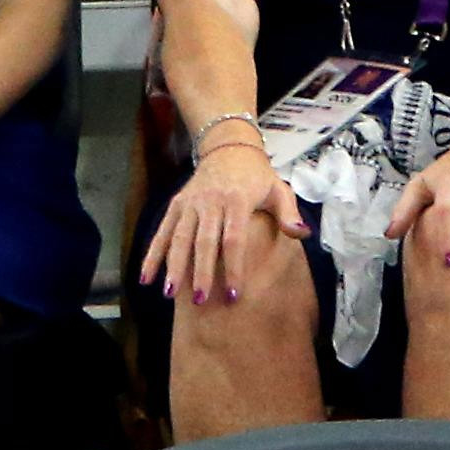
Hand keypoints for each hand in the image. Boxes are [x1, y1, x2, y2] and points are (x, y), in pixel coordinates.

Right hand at [139, 143, 309, 304]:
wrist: (229, 148)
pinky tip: (147, 278)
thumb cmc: (258, 176)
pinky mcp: (176, 204)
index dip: (233, 268)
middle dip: (200, 272)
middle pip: (204, 241)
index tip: (233, 295)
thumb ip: (288, 213)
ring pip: (179, 237)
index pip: (234, 239)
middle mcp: (211, 201)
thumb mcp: (278, 189)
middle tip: (200, 302)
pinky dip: (152, 254)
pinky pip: (162, 231)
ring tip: (170, 294)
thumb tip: (302, 234)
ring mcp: (191, 202)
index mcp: (237, 200)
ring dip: (173, 265)